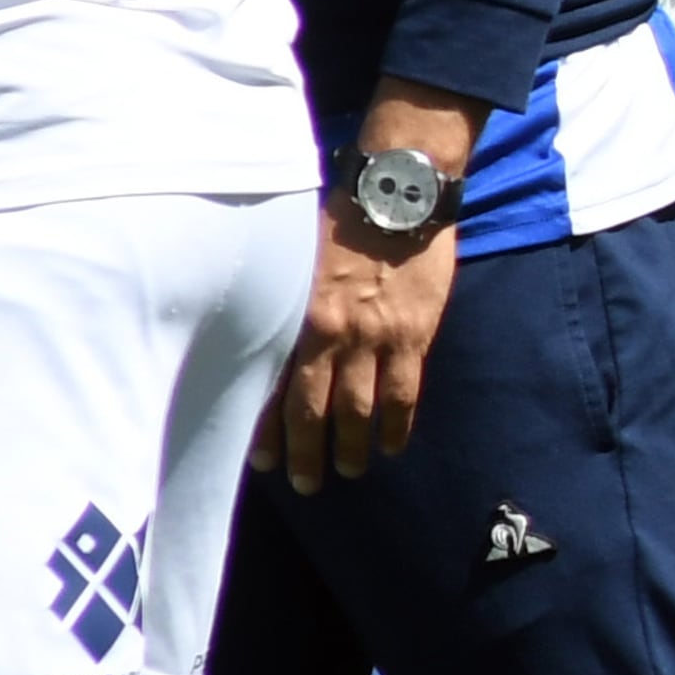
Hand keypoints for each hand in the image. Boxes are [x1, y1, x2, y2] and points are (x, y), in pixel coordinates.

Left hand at [260, 78, 480, 492]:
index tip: (260, 461)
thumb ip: (284, 302)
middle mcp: (330, 334)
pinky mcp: (414, 332)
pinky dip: (397, 424)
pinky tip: (391, 445)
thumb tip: (262, 340)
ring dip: (352, 447)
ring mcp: (376, 336)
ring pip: (360, 409)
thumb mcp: (296, 259)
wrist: (397, 190)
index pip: (272, 388)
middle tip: (306, 483)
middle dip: (307, 453)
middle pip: (314, 410)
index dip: (266, 430)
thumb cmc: (338, 217)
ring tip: (348, 471)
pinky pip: (405, 391)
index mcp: (294, 317)